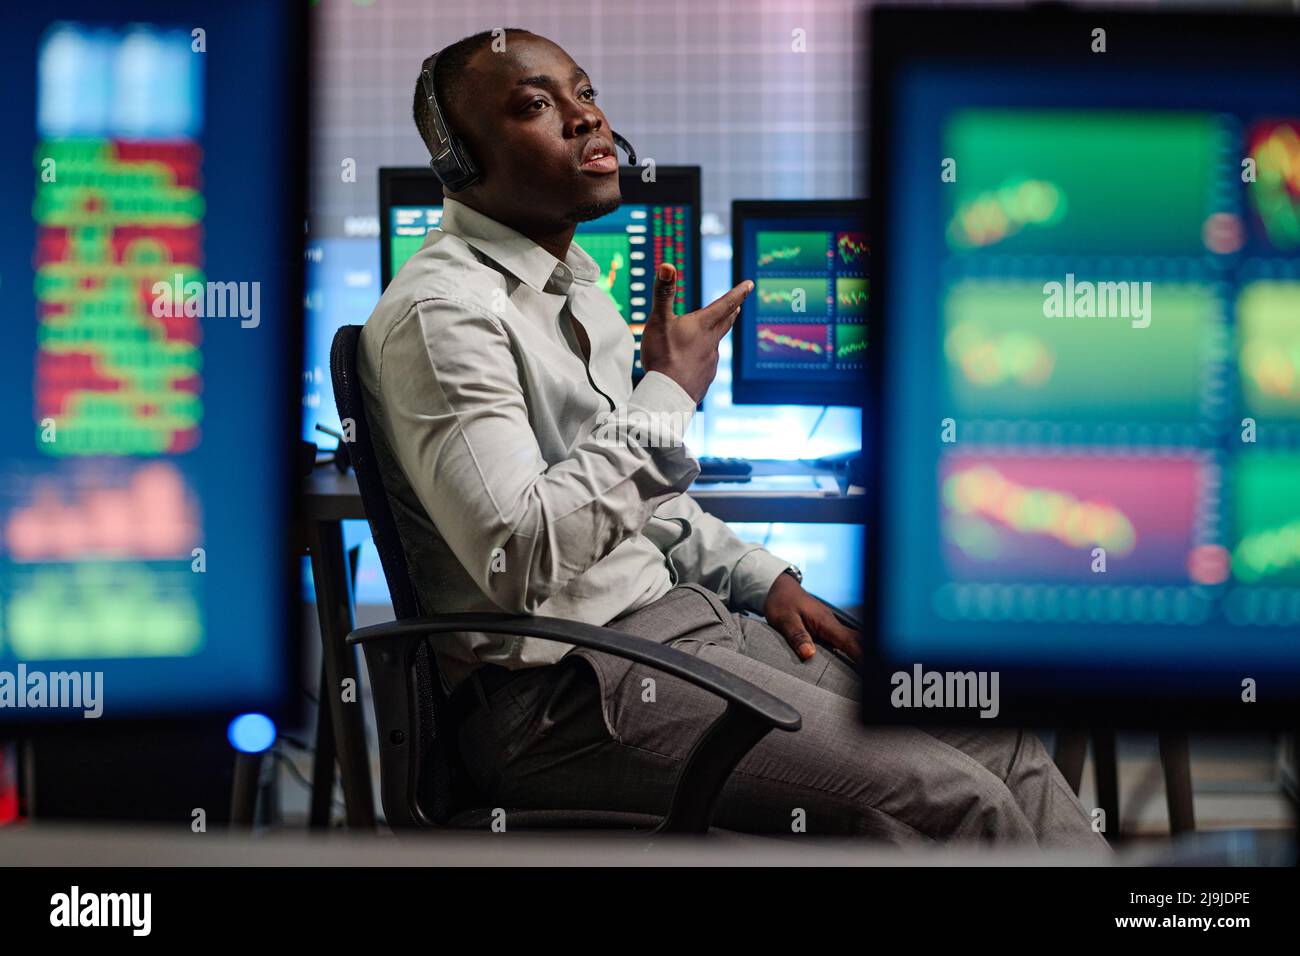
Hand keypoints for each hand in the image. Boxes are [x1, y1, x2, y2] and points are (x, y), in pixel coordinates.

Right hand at [639, 263, 752, 402]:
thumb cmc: (663, 356)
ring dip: (711, 339)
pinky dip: (699, 362)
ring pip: (713, 346)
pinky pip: (704, 367)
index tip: (750, 284)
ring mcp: (710, 363)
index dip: (738, 292)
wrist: (668, 396)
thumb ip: (663, 293)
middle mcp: (711, 343)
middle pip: (725, 323)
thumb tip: (666, 265)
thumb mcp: (659, 320)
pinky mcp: (704, 380)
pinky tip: (689, 367)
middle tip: (738, 306)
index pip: (725, 304)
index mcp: (703, 325)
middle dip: (731, 313)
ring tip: (703, 339)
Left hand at [762, 571, 861, 663]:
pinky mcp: (825, 629)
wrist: (779, 588)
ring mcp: (829, 626)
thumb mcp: (785, 619)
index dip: (861, 655)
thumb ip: (797, 636)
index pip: (849, 641)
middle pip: (856, 641)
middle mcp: (831, 624)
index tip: (869, 670)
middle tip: (874, 673)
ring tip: (866, 673)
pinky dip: (850, 650)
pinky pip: (842, 640)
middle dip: (867, 655)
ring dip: (860, 653)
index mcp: (825, 622)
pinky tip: (851, 661)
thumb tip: (809, 653)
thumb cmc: (782, 601)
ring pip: (851, 640)